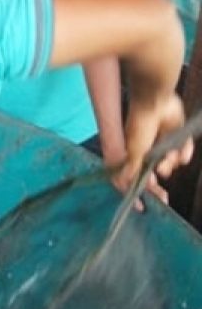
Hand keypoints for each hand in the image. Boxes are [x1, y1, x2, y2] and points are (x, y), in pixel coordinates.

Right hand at [115, 92, 193, 210]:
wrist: (156, 101)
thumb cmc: (140, 125)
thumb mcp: (134, 150)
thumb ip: (132, 168)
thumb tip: (122, 183)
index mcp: (135, 155)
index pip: (136, 178)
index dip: (140, 192)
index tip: (145, 207)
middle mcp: (148, 151)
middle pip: (155, 174)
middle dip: (159, 184)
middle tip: (165, 196)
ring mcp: (163, 143)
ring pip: (171, 163)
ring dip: (172, 163)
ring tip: (171, 158)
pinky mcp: (177, 136)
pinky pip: (184, 151)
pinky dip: (185, 153)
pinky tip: (182, 151)